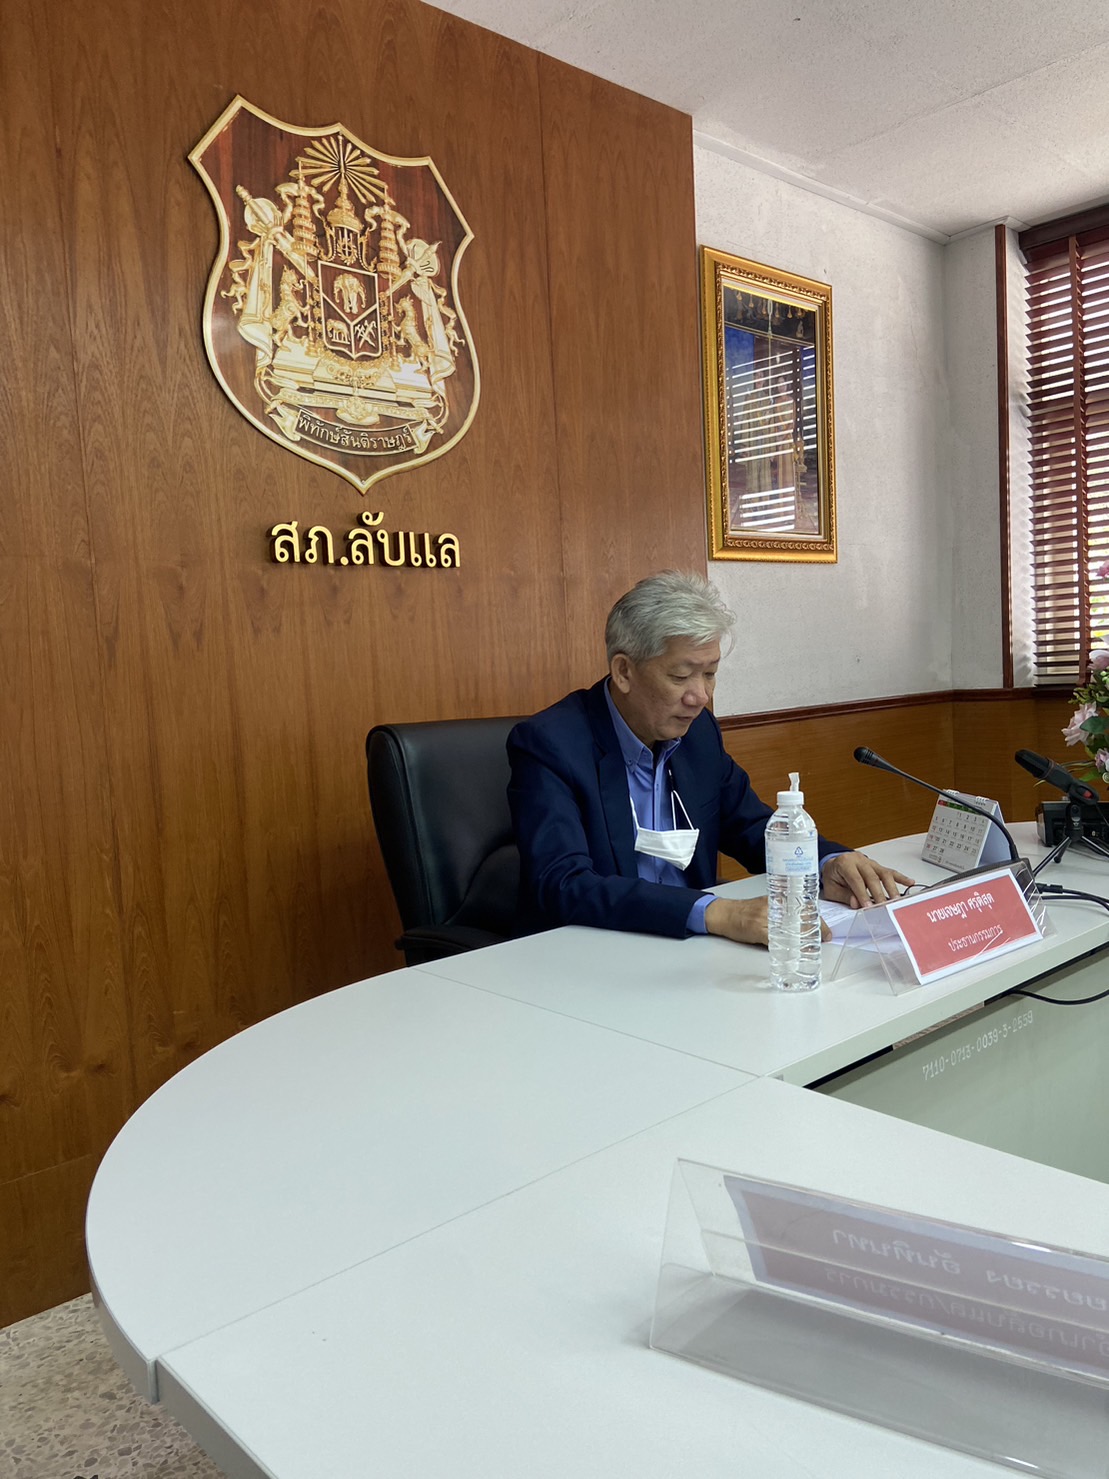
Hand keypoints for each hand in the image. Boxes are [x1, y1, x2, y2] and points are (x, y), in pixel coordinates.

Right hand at [704, 896, 829, 946]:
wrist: (723, 913)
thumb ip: (781, 912)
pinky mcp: (758, 930)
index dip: (818, 919)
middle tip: (825, 938)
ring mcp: (767, 918)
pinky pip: (777, 940)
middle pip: (801, 918)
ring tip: (813, 948)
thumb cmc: (744, 910)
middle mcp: (774, 907)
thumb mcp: (765, 905)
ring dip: (805, 940)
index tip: (827, 930)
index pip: (804, 907)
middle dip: (816, 929)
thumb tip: (800, 924)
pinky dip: (787, 947)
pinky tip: (794, 952)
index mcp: (778, 900)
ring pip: (792, 929)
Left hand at [821, 851, 913, 908]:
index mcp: (845, 864)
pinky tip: (910, 882)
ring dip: (891, 887)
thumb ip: (843, 895)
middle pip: (872, 877)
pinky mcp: (877, 866)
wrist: (833, 864)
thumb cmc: (833, 876)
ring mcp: (870, 862)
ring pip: (883, 873)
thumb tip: (856, 903)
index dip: (862, 894)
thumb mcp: (831, 888)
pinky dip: (900, 877)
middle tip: (883, 906)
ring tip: (896, 900)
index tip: (868, 906)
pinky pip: (890, 871)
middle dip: (879, 893)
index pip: (856, 880)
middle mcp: (859, 860)